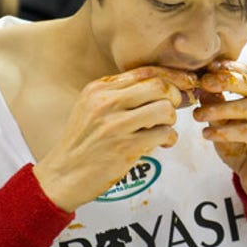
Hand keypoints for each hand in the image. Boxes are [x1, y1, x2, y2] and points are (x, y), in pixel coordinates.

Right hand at [32, 66, 197, 210]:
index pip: (144, 71)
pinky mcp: (125, 148)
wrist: (63, 176)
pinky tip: (163, 143)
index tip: (184, 83)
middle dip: (174, 97)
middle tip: (172, 110)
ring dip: (171, 120)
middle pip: (159, 85)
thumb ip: (119, 95)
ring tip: (163, 128)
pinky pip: (164, 134)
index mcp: (98, 88)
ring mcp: (115, 125)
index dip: (171, 76)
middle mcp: (106, 102)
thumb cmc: (83, 143)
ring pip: (165, 108)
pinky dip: (170, 138)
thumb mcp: (91, 109)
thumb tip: (163, 86)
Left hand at [193, 61, 246, 198]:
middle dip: (225, 82)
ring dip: (220, 109)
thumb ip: (218, 102)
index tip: (207, 69)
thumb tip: (201, 85)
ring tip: (198, 115)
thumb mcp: (227, 122)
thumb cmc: (245, 146)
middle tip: (203, 84)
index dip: (230, 68)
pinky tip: (207, 134)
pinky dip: (224, 131)